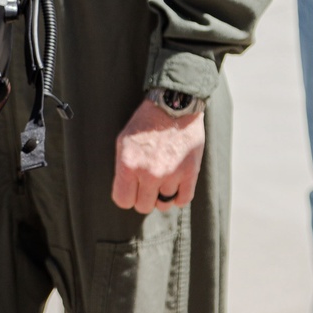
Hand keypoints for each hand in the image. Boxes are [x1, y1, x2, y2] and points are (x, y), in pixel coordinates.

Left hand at [111, 98, 204, 214]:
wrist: (174, 105)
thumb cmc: (146, 123)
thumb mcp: (124, 142)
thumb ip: (123, 169)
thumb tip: (126, 192)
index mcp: (128, 164)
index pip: (123, 200)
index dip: (127, 196)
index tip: (132, 189)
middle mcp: (149, 173)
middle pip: (143, 206)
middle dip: (144, 196)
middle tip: (148, 182)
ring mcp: (171, 174)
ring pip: (164, 204)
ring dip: (162, 194)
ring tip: (163, 178)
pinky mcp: (190, 173)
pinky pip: (183, 200)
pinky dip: (179, 195)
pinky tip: (176, 183)